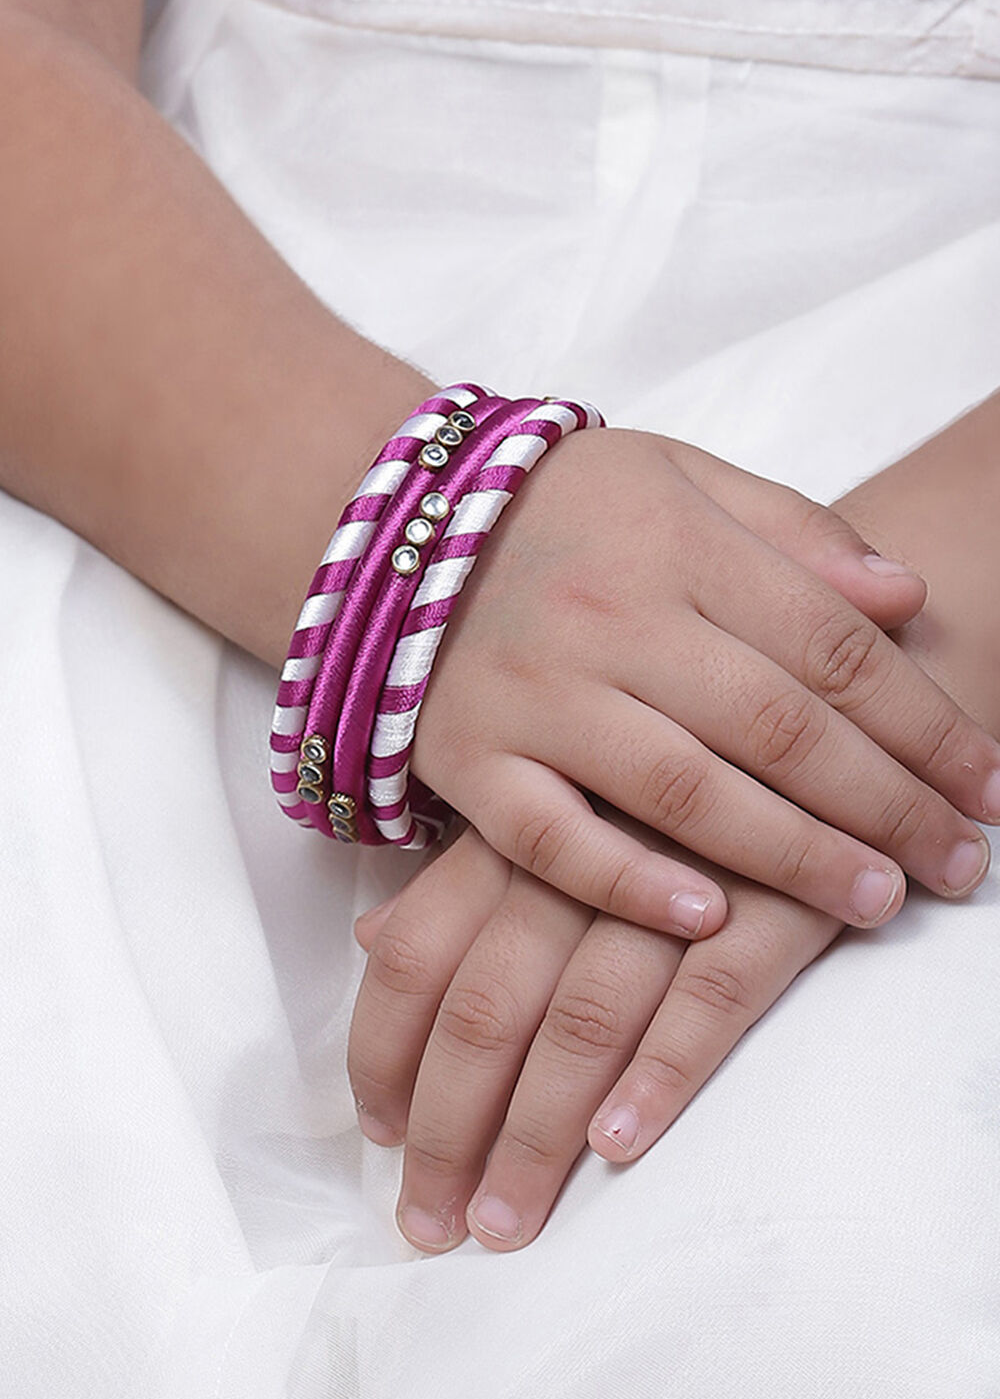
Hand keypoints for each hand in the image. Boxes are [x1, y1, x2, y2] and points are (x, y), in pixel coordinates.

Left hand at [350, 821, 840, 1252]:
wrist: (813, 737)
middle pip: (487, 1008)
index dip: (385, 1053)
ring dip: (535, 1134)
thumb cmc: (666, 787)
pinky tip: (617, 1147)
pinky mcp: (775, 905)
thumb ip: (461, 879)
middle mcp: (582, 860)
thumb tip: (371, 940)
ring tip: (507, 1220)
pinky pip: (709, 1000)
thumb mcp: (554, 810)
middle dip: (448, 1127)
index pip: (417, 953)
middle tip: (434, 1222)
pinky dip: (659, 1074)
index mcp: (519, 835)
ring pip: (584, 1020)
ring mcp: (679, 884)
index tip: (380, 1137)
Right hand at [411, 429, 998, 935]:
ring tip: (876, 902)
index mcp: (678, 545)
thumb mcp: (684, 478)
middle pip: (775, 727)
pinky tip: (707, 920)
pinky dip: (627, 884)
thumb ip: (795, 532)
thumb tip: (905, 596)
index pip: (829, 644)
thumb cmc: (568, 509)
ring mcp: (534, 696)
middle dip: (885, 804)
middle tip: (960, 865)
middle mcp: (611, 620)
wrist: (405, 530)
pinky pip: (550, 838)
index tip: (987, 784)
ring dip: (790, 855)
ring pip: (679, 790)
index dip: (924, 721)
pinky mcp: (471, 760)